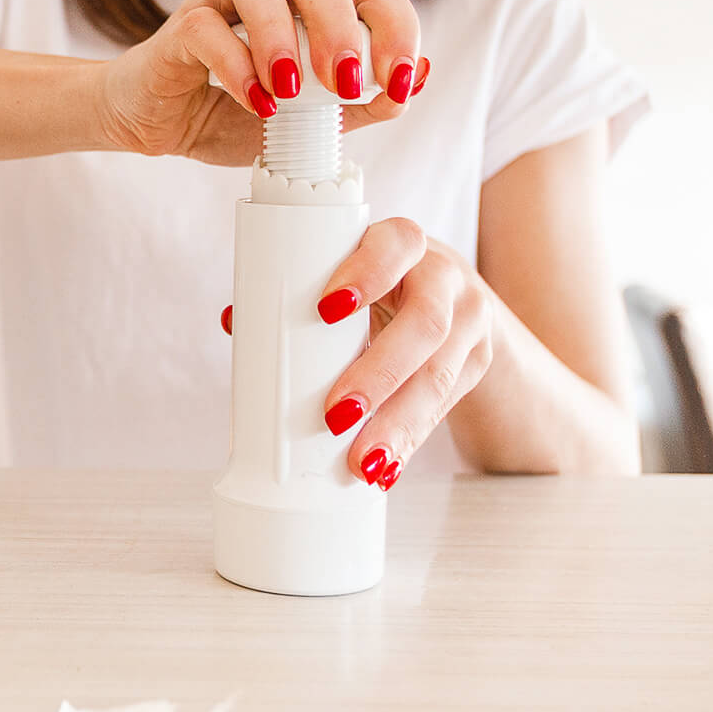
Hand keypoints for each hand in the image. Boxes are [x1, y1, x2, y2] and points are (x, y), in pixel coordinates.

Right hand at [94, 0, 429, 165]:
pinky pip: (204, 26)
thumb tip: (411, 82)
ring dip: (278, 29)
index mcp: (311, 4)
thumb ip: (359, 105)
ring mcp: (218, 0)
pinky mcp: (178, 28)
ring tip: (291, 88)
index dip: (397, 28)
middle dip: (339, 21)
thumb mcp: (310, 122)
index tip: (397, 83)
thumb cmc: (234, 110)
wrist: (160, 124)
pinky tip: (254, 103)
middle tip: (345, 82)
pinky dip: (234, 65)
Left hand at [317, 224, 495, 487]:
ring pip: (440, 374)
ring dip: (397, 423)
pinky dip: (411, 440)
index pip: (396, 244)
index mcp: (404, 243)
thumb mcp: (353, 272)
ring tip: (362, 461)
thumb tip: (236, 321)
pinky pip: (447, 406)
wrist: (451, 297)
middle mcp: (445, 277)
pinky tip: (386, 468)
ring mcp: (469, 322)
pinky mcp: (476, 363)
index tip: (325, 309)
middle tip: (335, 415)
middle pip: (425, 324)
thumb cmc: (381, 282)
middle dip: (379, 375)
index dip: (365, 273)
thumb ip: (300, 291)